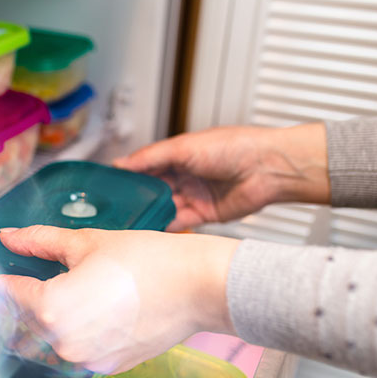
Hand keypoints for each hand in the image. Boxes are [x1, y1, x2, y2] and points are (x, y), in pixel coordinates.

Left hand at [0, 225, 239, 374]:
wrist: (196, 287)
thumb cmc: (146, 260)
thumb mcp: (86, 242)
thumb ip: (40, 241)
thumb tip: (9, 237)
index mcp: (52, 309)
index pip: (11, 294)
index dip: (2, 279)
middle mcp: (64, 343)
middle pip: (28, 319)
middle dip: (26, 298)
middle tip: (33, 274)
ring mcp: (87, 360)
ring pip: (51, 338)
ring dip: (49, 317)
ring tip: (67, 289)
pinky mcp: (108, 366)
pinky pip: (78, 349)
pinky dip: (76, 330)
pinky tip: (92, 307)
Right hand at [113, 124, 328, 230]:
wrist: (268, 168)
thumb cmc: (233, 147)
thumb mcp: (184, 147)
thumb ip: (151, 157)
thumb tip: (121, 163)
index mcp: (179, 154)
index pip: (147, 165)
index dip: (128, 174)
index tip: (108, 184)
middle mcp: (186, 175)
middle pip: (154, 189)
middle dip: (136, 197)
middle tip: (114, 207)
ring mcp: (195, 195)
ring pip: (164, 207)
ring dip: (149, 213)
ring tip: (128, 221)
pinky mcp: (205, 214)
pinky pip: (180, 222)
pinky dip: (165, 226)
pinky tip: (150, 230)